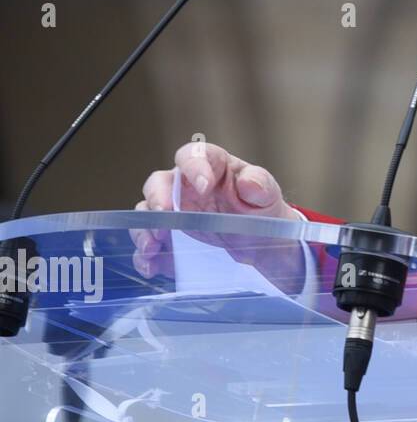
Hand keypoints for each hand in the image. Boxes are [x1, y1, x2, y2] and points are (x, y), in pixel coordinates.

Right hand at [131, 141, 306, 294]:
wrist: (261, 240)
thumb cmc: (260, 207)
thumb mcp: (267, 194)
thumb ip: (260, 184)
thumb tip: (248, 182)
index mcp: (210, 166)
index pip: (193, 155)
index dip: (194, 166)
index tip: (204, 186)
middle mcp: (184, 186)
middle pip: (159, 182)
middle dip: (158, 196)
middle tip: (164, 212)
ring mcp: (173, 212)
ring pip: (146, 213)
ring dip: (145, 228)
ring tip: (153, 246)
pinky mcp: (167, 239)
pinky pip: (148, 244)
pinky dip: (145, 256)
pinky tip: (152, 266)